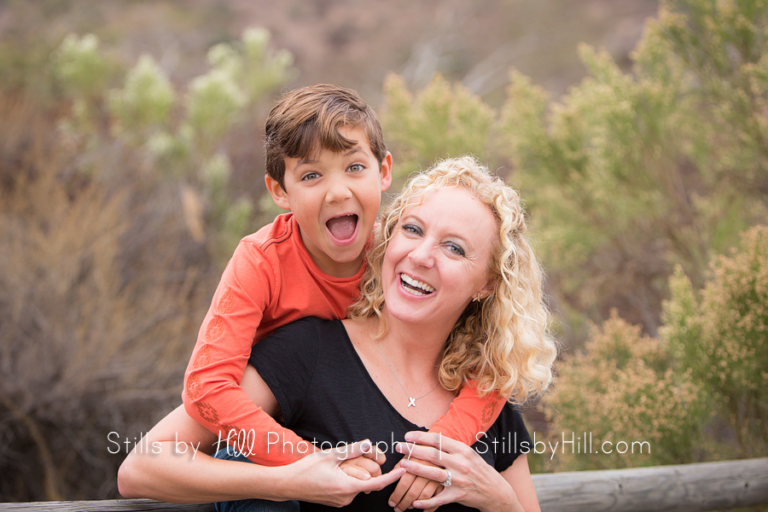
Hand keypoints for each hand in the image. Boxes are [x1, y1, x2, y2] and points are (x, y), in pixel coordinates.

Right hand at [283, 439, 405, 506]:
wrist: (287, 484)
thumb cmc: (306, 470)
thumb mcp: (329, 456)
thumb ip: (350, 450)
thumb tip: (367, 443)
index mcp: (347, 487)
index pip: (377, 483)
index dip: (392, 477)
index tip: (403, 471)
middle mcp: (346, 498)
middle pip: (366, 482)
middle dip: (365, 469)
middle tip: (351, 457)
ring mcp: (340, 501)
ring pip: (357, 485)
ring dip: (354, 474)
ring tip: (336, 465)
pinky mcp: (335, 501)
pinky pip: (348, 489)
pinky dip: (348, 479)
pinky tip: (333, 472)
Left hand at [388, 454, 442, 511]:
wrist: (447, 453)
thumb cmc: (423, 453)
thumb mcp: (411, 454)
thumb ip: (401, 464)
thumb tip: (389, 477)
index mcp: (417, 459)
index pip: (404, 481)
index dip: (396, 494)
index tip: (391, 501)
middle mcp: (429, 468)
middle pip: (413, 491)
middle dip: (403, 503)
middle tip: (397, 508)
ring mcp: (439, 476)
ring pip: (423, 496)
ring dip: (413, 505)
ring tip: (407, 508)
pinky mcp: (446, 483)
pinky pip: (437, 499)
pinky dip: (429, 507)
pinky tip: (422, 510)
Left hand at [396, 432, 521, 511]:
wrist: (496, 491)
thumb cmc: (479, 470)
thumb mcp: (469, 454)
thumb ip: (452, 447)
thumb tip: (433, 438)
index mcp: (462, 450)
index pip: (438, 440)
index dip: (420, 437)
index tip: (407, 436)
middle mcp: (460, 464)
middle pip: (432, 455)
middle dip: (413, 450)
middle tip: (399, 447)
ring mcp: (459, 480)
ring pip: (433, 474)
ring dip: (415, 469)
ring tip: (402, 465)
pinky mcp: (457, 496)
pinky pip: (439, 499)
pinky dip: (426, 501)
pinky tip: (414, 502)